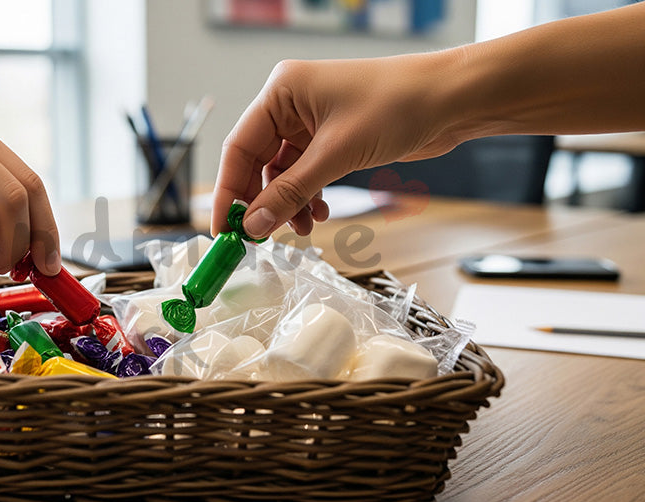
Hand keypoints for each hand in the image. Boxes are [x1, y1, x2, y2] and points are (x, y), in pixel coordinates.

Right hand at [213, 51, 464, 238]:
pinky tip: (318, 215)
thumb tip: (253, 224)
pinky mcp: (331, 139)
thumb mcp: (335, 155)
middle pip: (257, 163)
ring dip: (288, 204)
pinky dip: (307, 197)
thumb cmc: (397, 105)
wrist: (452, 100)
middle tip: (257, 237)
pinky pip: (305, 175)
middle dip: (260, 202)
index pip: (238, 146)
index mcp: (281, 91)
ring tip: (302, 230)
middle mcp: (290, 104)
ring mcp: (311, 122)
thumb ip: (290, 193)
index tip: (222, 227)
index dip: (227, 190)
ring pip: (282, 174)